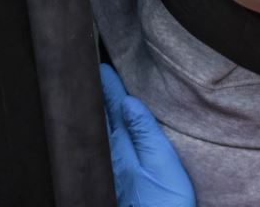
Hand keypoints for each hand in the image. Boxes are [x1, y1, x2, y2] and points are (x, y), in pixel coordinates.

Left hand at [100, 64, 194, 206]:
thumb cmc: (166, 203)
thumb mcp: (161, 164)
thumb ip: (145, 133)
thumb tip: (128, 101)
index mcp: (122, 150)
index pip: (111, 110)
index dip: (108, 87)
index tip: (101, 67)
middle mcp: (112, 160)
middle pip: (101, 122)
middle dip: (98, 99)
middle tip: (93, 76)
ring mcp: (113, 174)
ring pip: (102, 136)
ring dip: (101, 116)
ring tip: (98, 98)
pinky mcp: (118, 185)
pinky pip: (107, 150)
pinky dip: (106, 134)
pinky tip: (109, 133)